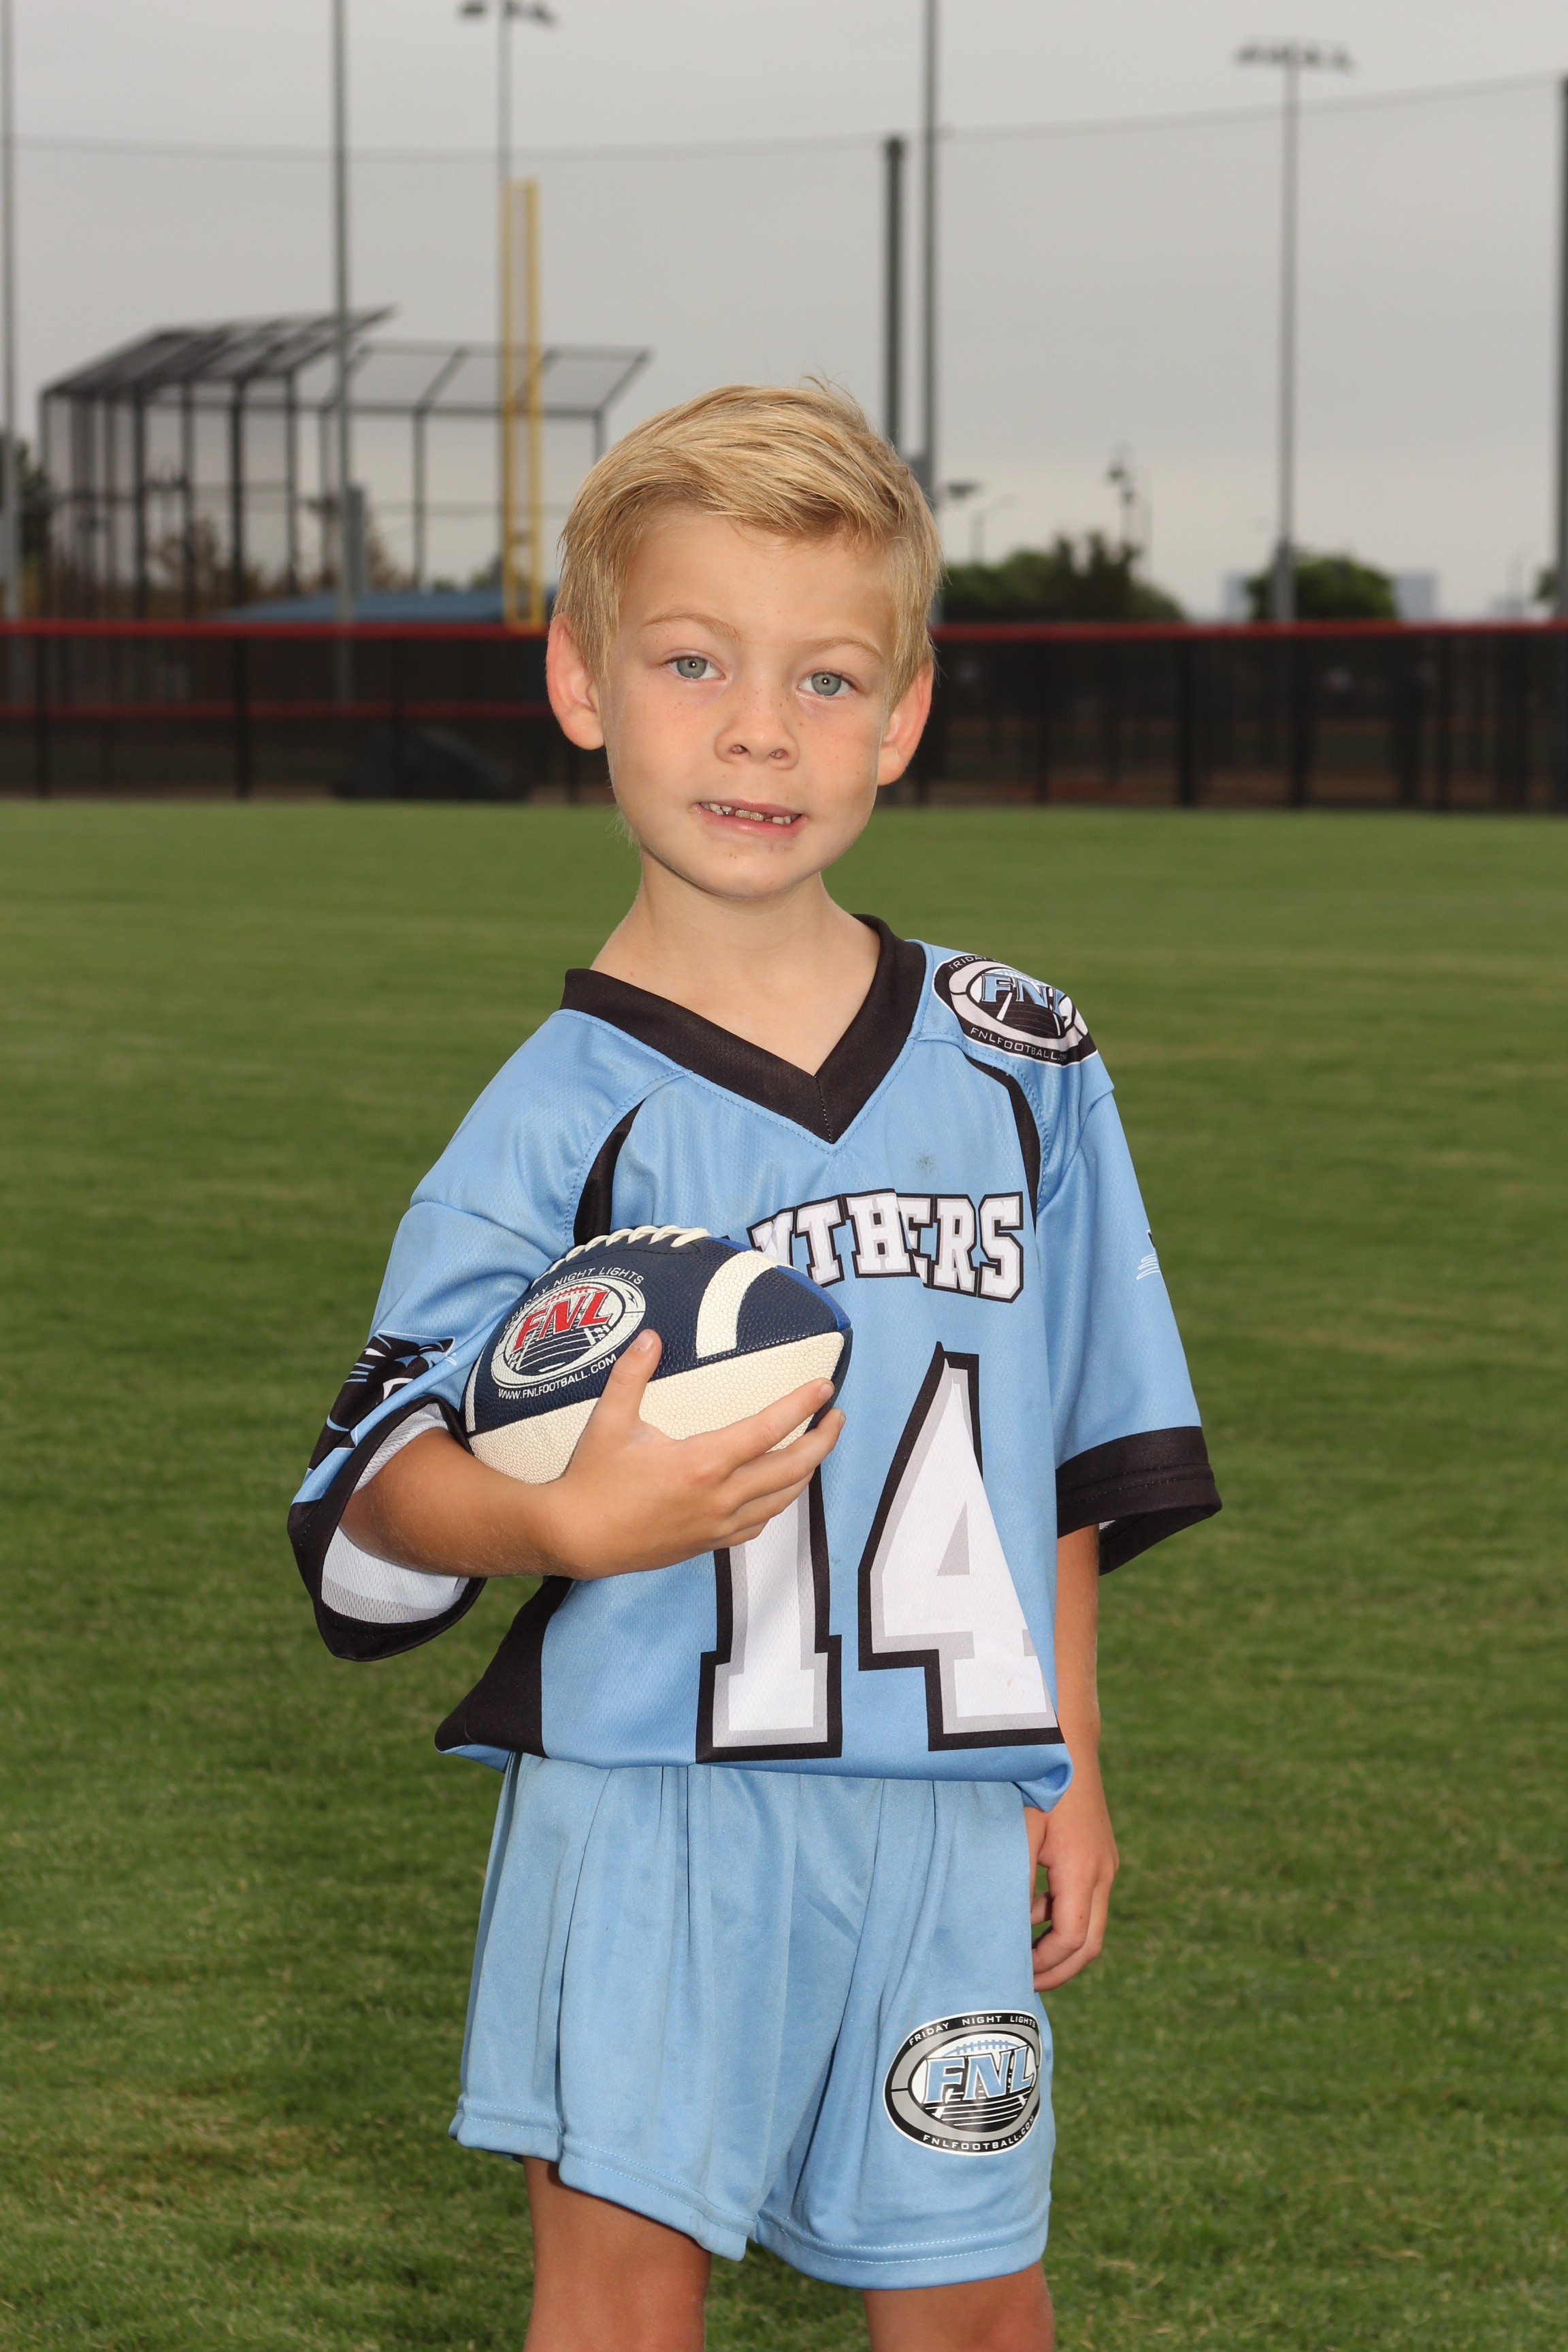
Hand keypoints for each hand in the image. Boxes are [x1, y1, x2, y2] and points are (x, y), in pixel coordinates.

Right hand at [531, 1328, 842, 1578]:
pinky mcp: (709, 1543)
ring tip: (817, 1448)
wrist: (577, 1539)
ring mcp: (718, 1524)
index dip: (801, 1405)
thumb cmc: (592, 1478)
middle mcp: (720, 1497)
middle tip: (838, 1417)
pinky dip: (777, 1502)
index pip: (768, 1429)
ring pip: (781, 1499)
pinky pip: (758, 1523)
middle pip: (791, 1468)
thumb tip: (651, 1334)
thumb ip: (632, 1374)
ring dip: (806, 1472)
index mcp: (703, 1463)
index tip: (826, 1387)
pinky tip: (778, 1489)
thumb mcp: (609, 1421)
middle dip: (822, 1441)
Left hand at [1026, 1757, 1118, 1992]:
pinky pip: (1085, 1901)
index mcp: (1083, 1872)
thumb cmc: (1038, 1786)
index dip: (1046, 1966)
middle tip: (1025, 1983)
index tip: (1017, 1976)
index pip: (1072, 1940)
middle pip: (1089, 1944)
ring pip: (1090, 1925)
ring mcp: (1105, 1864)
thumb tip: (1008, 1931)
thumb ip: (1015, 1886)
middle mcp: (1103, 1873)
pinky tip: (1032, 1915)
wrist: (1067, 1744)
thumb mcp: (1019, 1836)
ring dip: (1060, 1946)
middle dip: (1060, 1970)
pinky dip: (1062, 1918)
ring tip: (1023, 1956)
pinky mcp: (1098, 1855)